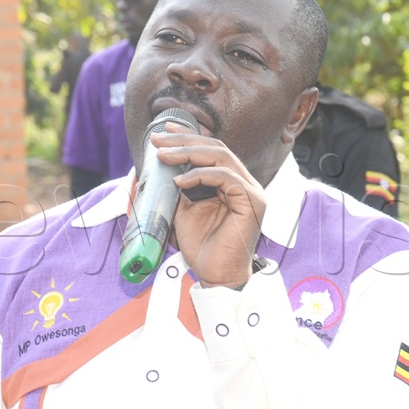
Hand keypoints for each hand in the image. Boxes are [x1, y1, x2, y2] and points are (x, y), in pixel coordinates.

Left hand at [152, 128, 265, 288]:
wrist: (216, 276)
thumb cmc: (202, 247)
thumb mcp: (182, 210)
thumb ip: (177, 188)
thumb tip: (155, 169)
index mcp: (231, 182)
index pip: (212, 150)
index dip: (188, 137)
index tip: (164, 131)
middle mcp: (244, 183)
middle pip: (216, 148)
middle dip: (184, 140)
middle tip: (158, 140)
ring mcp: (251, 191)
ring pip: (221, 157)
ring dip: (188, 153)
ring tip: (163, 156)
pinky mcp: (252, 202)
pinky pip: (226, 177)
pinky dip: (200, 176)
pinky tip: (180, 181)